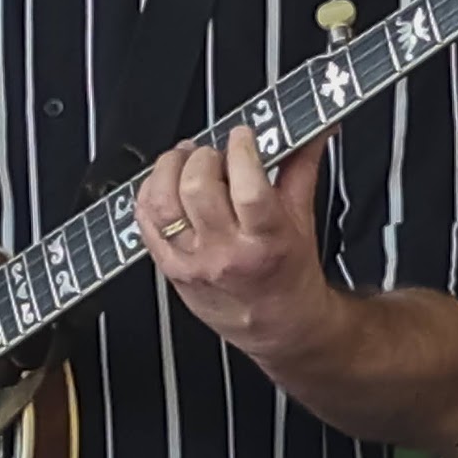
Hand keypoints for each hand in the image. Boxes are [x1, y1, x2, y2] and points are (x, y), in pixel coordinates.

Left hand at [137, 124, 341, 360]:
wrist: (279, 328)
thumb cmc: (291, 275)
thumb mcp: (302, 220)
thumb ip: (301, 167)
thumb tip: (313, 129)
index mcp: (267, 240)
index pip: (248, 187)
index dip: (240, 152)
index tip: (241, 135)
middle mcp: (227, 253)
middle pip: (197, 189)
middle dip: (202, 158)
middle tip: (212, 153)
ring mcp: (193, 262)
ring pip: (162, 204)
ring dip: (168, 169)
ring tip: (184, 160)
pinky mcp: (170, 269)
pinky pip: (145, 223)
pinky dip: (149, 194)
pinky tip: (165, 185)